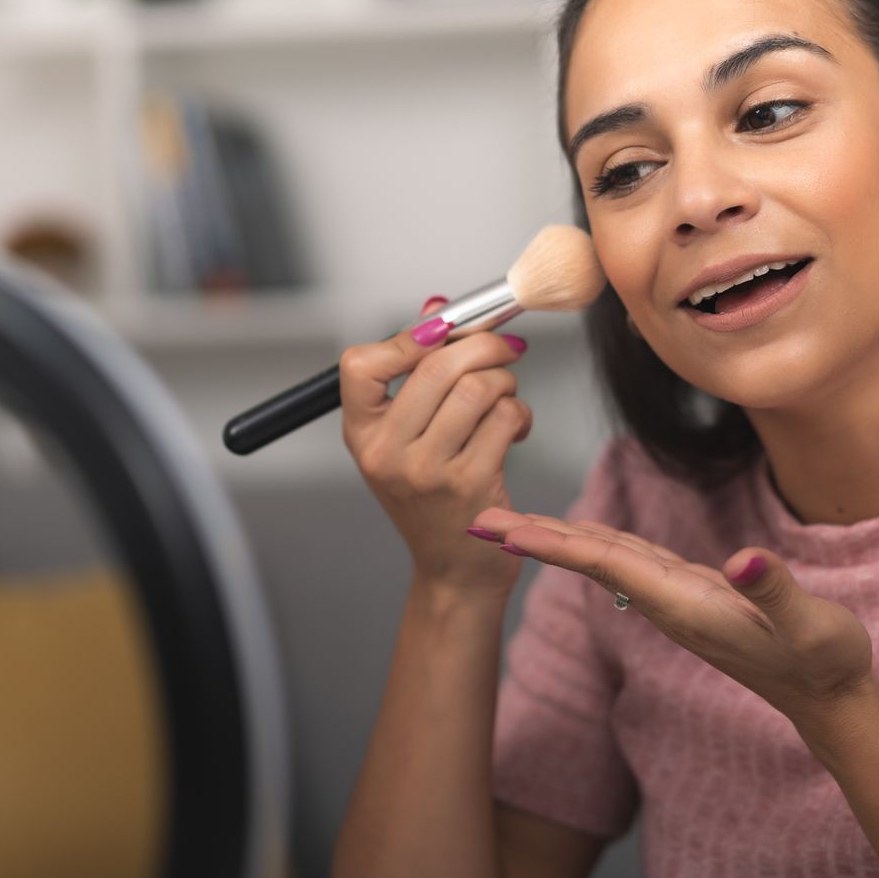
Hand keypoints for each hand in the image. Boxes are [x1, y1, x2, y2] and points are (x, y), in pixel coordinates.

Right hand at [341, 296, 533, 595]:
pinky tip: (515, 429)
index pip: (358, 365)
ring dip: (505, 381)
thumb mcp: (410, 437)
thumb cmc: (434, 495)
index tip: (442, 333)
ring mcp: (428, 471)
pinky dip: (519, 413)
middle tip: (504, 346)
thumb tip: (439, 307)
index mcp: (362, 435)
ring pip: (478, 388)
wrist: (455, 570)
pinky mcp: (471, 484)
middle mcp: (387, 453)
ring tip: (505, 398)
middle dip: (481, 344)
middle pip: (436, 366)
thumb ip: (417, 371)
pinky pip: (506, 417)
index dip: (407, 337)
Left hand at [468, 507, 875, 724]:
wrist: (830, 699)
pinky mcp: (692, 596)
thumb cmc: (824, 661)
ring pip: (605, 560)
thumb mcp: (809, 625)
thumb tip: (743, 559)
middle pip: (587, 561)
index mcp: (684, 604)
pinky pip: (632, 562)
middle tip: (472, 517)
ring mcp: (677, 601)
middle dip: (531, 539)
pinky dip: (598, 542)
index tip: (501, 530)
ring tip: (509, 522)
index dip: (553, 543)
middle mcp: (669, 603)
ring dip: (556, 539)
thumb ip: (774, 591)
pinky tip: (582, 534)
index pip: (604, 563)